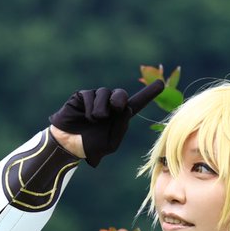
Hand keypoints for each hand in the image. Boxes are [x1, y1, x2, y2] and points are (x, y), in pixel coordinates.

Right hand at [48, 79, 163, 166]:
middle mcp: (109, 105)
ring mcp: (95, 99)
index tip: (161, 84)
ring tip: (94, 120)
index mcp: (119, 117)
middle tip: (115, 109)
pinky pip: (90, 96)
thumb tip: (126, 107)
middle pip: (121, 94)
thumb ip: (121, 128)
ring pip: (104, 94)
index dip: (149, 93)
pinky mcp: (82, 96)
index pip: (137, 102)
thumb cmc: (90, 146)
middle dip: (119, 100)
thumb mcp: (110, 143)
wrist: (68, 146)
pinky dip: (89, 108)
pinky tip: (84, 117)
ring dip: (100, 110)